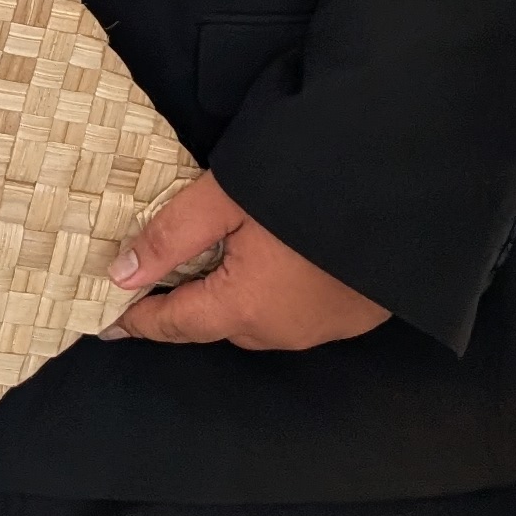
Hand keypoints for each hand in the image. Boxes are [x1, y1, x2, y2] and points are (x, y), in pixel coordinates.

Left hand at [104, 174, 390, 350]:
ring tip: (221, 262)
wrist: (408, 184)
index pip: (173, 324)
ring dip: (236, 297)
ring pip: (259, 320)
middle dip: (187, 305)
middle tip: (159, 278)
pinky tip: (280, 261)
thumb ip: (171, 236)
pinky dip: (277, 293)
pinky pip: (298, 313)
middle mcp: (283, 332)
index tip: (107, 323)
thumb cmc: (310, 183)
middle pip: (216, 324)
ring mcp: (326, 328)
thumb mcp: (226, 197)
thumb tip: (122, 274)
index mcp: (245, 310)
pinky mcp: (358, 314)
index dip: (136, 320)